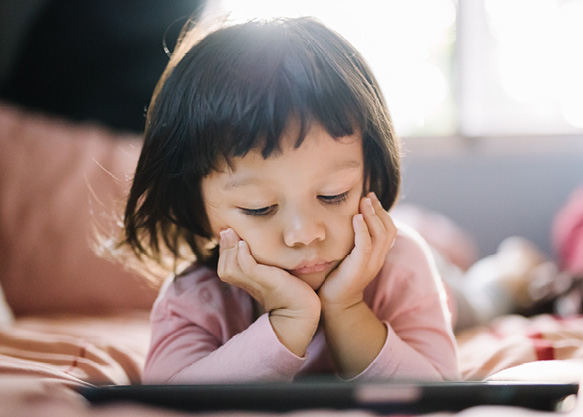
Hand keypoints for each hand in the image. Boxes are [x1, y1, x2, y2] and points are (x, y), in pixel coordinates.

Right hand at [217, 228, 319, 355]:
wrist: (303, 310)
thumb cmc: (292, 289)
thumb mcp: (274, 273)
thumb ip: (265, 263)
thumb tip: (261, 245)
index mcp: (248, 282)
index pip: (225, 267)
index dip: (224, 250)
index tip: (227, 233)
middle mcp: (249, 284)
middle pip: (224, 268)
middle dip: (224, 248)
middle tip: (227, 230)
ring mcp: (257, 283)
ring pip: (230, 268)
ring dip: (230, 249)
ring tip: (233, 234)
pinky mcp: (268, 281)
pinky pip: (248, 268)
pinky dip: (242, 255)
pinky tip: (244, 244)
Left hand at [319, 192, 396, 309]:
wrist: (334, 304)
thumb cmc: (337, 277)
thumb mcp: (349, 256)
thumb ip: (354, 241)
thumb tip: (349, 220)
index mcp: (377, 255)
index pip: (389, 230)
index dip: (382, 212)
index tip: (370, 197)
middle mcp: (378, 259)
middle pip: (388, 230)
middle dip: (379, 210)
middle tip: (367, 196)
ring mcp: (370, 264)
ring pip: (380, 235)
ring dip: (372, 216)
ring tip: (363, 202)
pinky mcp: (358, 269)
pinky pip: (365, 246)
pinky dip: (362, 230)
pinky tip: (355, 217)